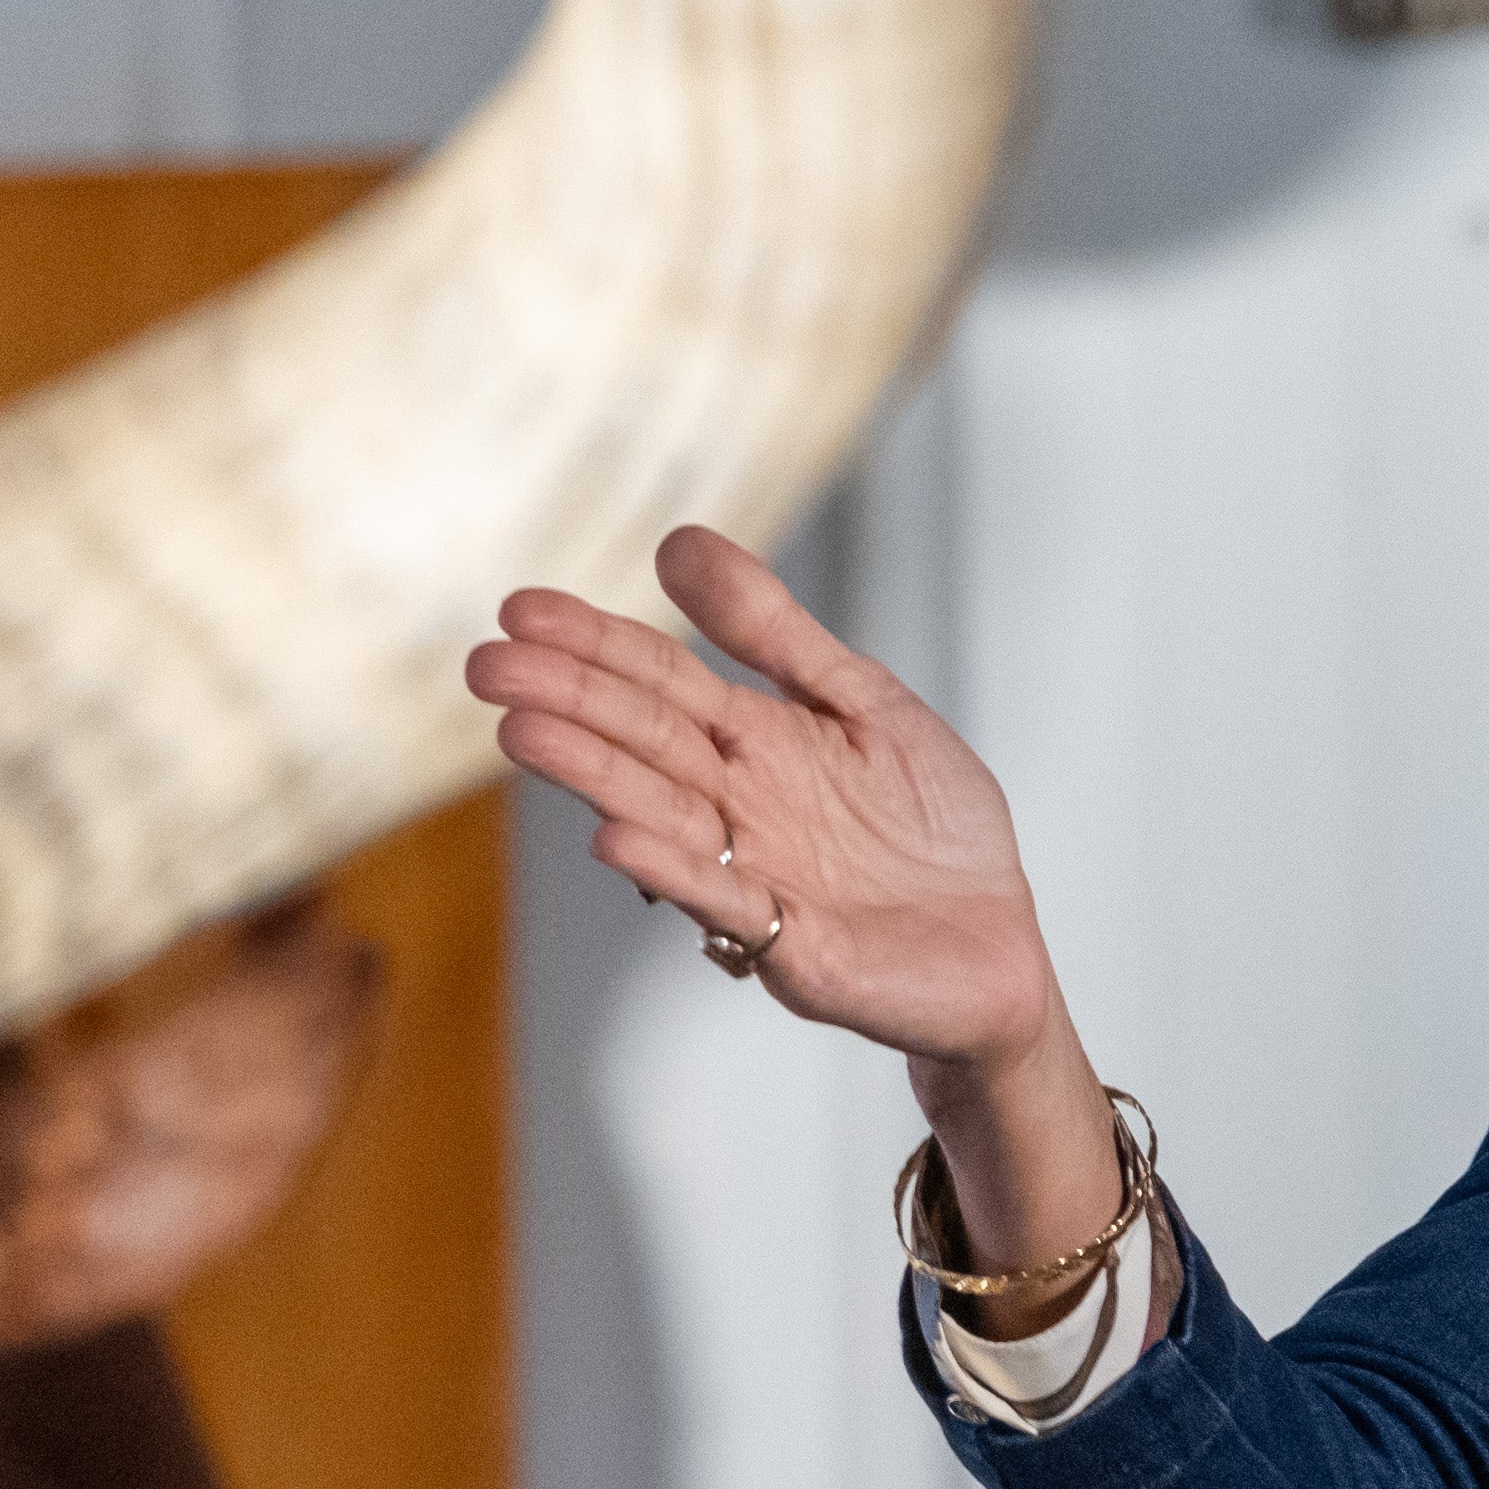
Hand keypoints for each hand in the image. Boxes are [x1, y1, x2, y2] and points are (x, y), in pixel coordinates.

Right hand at [470, 526, 1049, 1065]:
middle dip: (569, 701)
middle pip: (644, 741)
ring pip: (662, 816)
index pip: (660, 681)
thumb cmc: (934, 828)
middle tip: (489, 664)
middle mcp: (738, 807)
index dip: (595, 644)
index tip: (519, 609)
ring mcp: (757, 876)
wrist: (999, 946)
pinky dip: (674, 871)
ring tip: (525, 732)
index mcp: (756, 743)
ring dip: (595, 776)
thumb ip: (778, 634)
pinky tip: (616, 837)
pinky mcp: (794, 945)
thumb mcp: (867, 704)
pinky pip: (727, 903)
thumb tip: (678, 543)